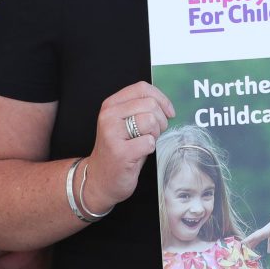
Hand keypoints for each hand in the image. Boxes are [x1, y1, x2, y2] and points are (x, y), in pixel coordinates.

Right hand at [87, 81, 175, 210]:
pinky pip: (150, 142)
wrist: (100, 179)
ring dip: (155, 134)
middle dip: (161, 120)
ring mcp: (112, 134)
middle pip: (150, 105)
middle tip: (155, 133)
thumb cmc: (119, 150)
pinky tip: (139, 154)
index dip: (161, 99)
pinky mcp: (120, 152)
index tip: (169, 113)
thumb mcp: (125, 124)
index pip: (142, 88)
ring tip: (145, 143)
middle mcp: (109, 116)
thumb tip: (167, 107)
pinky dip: (151, 148)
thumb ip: (140, 109)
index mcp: (111, 105)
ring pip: (151, 121)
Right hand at [244, 207, 269, 252]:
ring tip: (252, 250)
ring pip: (261, 239)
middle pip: (256, 238)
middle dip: (249, 243)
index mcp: (265, 230)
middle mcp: (266, 231)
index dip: (247, 240)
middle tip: (243, 248)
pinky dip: (269, 245)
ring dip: (257, 244)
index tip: (240, 243)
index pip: (254, 236)